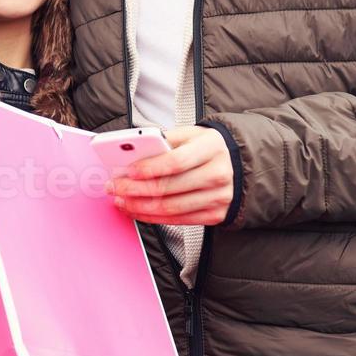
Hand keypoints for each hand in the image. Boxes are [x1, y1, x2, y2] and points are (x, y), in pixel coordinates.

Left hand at [105, 126, 233, 225]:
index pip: (176, 161)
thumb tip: (133, 151)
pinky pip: (179, 220)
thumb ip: (165, 140)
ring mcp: (218, 198)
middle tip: (115, 186)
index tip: (126, 170)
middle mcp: (218, 174)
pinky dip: (154, 218)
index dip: (149, 168)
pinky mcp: (215, 215)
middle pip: (169, 187)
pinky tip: (138, 211)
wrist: (240, 165)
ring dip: (140, 207)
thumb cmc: (209, 147)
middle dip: (135, 189)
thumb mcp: (192, 134)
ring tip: (121, 201)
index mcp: (211, 148)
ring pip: (171, 208)